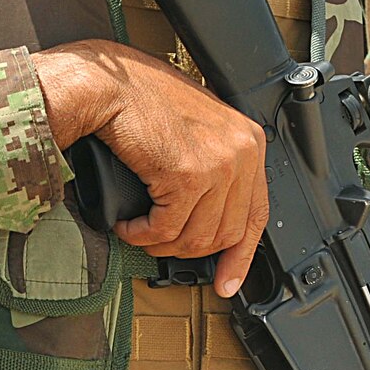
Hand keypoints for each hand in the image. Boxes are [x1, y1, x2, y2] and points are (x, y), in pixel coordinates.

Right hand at [34, 40, 268, 296]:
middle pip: (224, 234)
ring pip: (195, 238)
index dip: (241, 257)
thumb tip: (210, 223)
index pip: (256, 216)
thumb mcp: (199, 136)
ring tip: (139, 231)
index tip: (228, 283)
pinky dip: (142, 235)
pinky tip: (128, 226)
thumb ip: (216, 172)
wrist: (113, 86)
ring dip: (160, 244)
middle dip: (187, 250)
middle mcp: (242, 153)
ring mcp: (218, 165)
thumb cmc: (145, 104)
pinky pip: (166, 230)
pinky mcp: (188, 176)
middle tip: (158, 245)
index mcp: (250, 143)